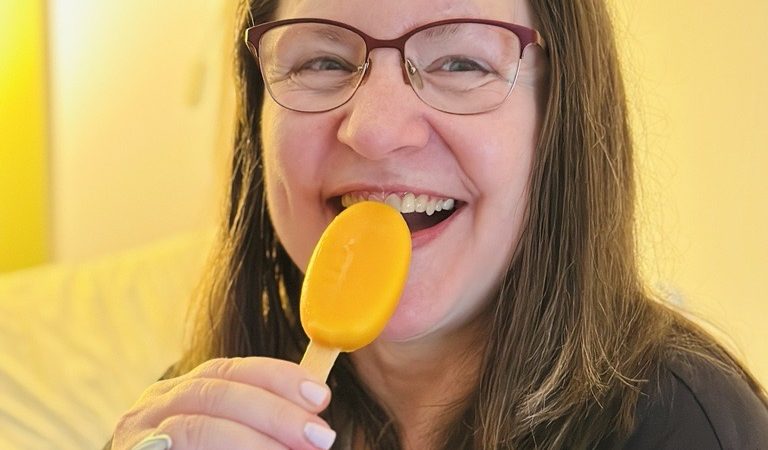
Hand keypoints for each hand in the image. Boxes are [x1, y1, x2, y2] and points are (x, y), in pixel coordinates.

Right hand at [110, 357, 335, 449]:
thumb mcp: (230, 438)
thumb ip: (261, 430)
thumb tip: (316, 432)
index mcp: (181, 393)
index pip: (231, 370)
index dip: (279, 377)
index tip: (321, 395)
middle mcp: (153, 407)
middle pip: (218, 392)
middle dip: (276, 412)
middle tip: (320, 436)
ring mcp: (136, 437)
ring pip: (199, 426)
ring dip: (254, 441)